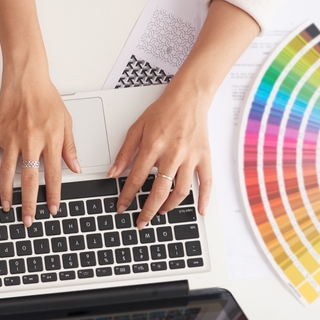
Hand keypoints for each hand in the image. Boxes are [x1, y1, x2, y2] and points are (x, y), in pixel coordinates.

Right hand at [0, 60, 78, 225]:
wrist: (26, 77)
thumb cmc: (46, 96)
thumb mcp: (66, 121)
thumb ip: (70, 147)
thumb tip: (75, 167)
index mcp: (50, 140)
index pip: (54, 174)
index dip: (54, 194)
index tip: (52, 208)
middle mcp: (31, 141)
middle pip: (30, 179)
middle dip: (29, 203)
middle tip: (28, 219)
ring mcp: (11, 138)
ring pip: (8, 172)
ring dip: (7, 192)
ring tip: (6, 206)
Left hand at [108, 79, 211, 227]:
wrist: (189, 97)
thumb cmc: (163, 111)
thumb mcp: (136, 128)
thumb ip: (124, 153)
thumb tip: (113, 173)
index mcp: (153, 146)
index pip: (136, 179)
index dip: (127, 196)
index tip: (121, 207)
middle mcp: (172, 154)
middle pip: (159, 191)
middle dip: (147, 210)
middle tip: (141, 221)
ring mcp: (190, 157)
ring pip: (180, 191)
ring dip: (169, 206)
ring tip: (160, 213)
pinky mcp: (205, 157)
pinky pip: (206, 182)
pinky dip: (204, 198)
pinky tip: (199, 210)